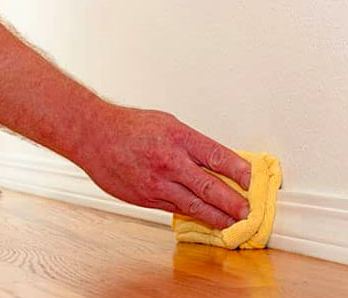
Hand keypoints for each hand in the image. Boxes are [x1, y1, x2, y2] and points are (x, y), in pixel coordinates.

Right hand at [73, 106, 250, 228]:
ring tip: (233, 223)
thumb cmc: (129, 127)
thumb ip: (191, 144)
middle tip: (249, 212)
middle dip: (234, 202)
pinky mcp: (146, 198)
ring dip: (217, 216)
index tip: (252, 180)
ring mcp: (157, 183)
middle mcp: (170, 161)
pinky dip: (193, 215)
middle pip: (211, 186)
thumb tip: (214, 162)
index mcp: (179, 138)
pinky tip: (204, 220)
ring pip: (195, 204)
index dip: (239, 171)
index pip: (218, 157)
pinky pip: (175, 209)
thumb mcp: (167, 124)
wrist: (94, 136)